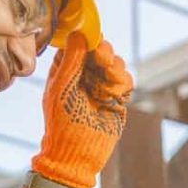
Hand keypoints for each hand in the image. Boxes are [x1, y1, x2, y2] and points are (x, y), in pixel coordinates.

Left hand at [31, 35, 133, 187]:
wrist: (77, 153)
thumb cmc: (61, 123)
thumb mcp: (61, 89)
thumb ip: (71, 61)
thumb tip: (79, 34)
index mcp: (66, 69)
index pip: (79, 43)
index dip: (87, 40)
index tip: (91, 43)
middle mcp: (84, 74)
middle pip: (101, 49)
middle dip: (104, 52)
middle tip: (102, 60)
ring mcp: (101, 85)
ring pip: (116, 62)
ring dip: (113, 69)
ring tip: (105, 85)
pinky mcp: (117, 98)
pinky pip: (126, 80)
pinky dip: (121, 84)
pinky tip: (111, 96)